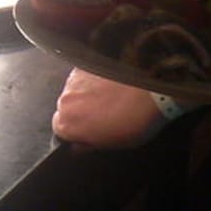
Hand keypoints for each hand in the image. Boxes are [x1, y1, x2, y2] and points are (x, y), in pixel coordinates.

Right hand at [52, 69, 169, 148]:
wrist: (150, 88)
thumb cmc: (136, 118)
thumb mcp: (115, 143)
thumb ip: (90, 145)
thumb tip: (79, 146)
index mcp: (69, 124)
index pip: (59, 131)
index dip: (75, 134)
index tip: (88, 133)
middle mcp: (65, 100)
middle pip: (66, 109)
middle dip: (81, 113)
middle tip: (103, 117)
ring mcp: (74, 80)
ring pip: (75, 92)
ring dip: (87, 96)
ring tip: (111, 100)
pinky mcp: (84, 65)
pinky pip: (84, 76)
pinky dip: (94, 82)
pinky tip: (112, 86)